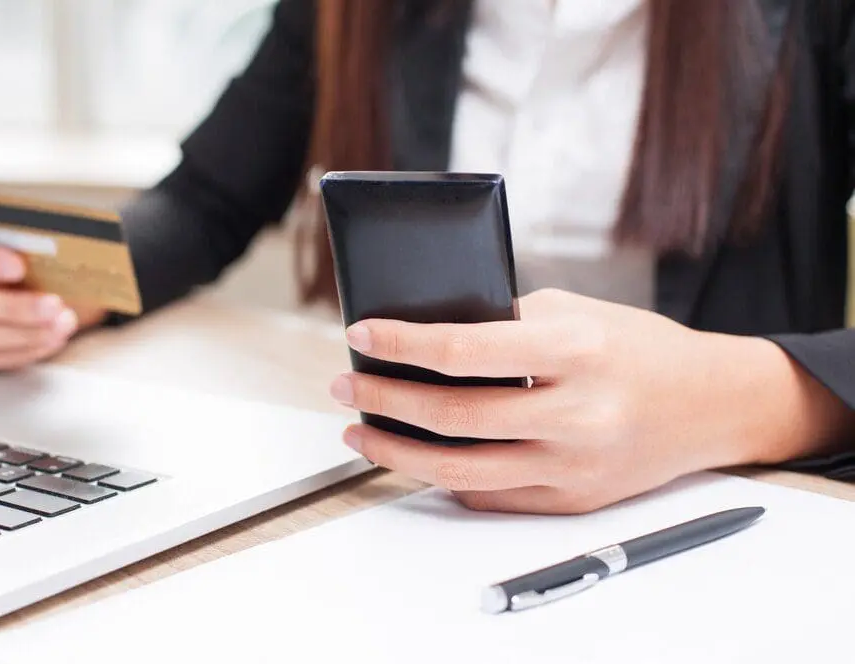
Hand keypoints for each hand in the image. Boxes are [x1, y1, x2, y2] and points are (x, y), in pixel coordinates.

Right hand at [0, 217, 105, 370]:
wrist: (35, 271)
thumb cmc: (24, 245)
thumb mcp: (22, 231)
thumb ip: (27, 233)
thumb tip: (56, 240)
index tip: (19, 266)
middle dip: (13, 306)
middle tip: (54, 303)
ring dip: (27, 332)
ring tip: (65, 322)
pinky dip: (30, 349)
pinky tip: (58, 336)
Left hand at [329, 289, 847, 513]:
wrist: (710, 403)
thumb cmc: (638, 347)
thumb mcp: (576, 311)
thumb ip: (506, 324)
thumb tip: (428, 341)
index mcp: (575, 352)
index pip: (464, 350)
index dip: (401, 343)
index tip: (360, 334)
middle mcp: (575, 414)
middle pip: (452, 416)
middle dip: (384, 400)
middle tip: (346, 385)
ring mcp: (573, 466)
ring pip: (459, 470)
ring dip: (397, 452)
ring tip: (361, 431)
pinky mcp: (571, 499)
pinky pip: (489, 495)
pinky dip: (443, 476)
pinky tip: (417, 456)